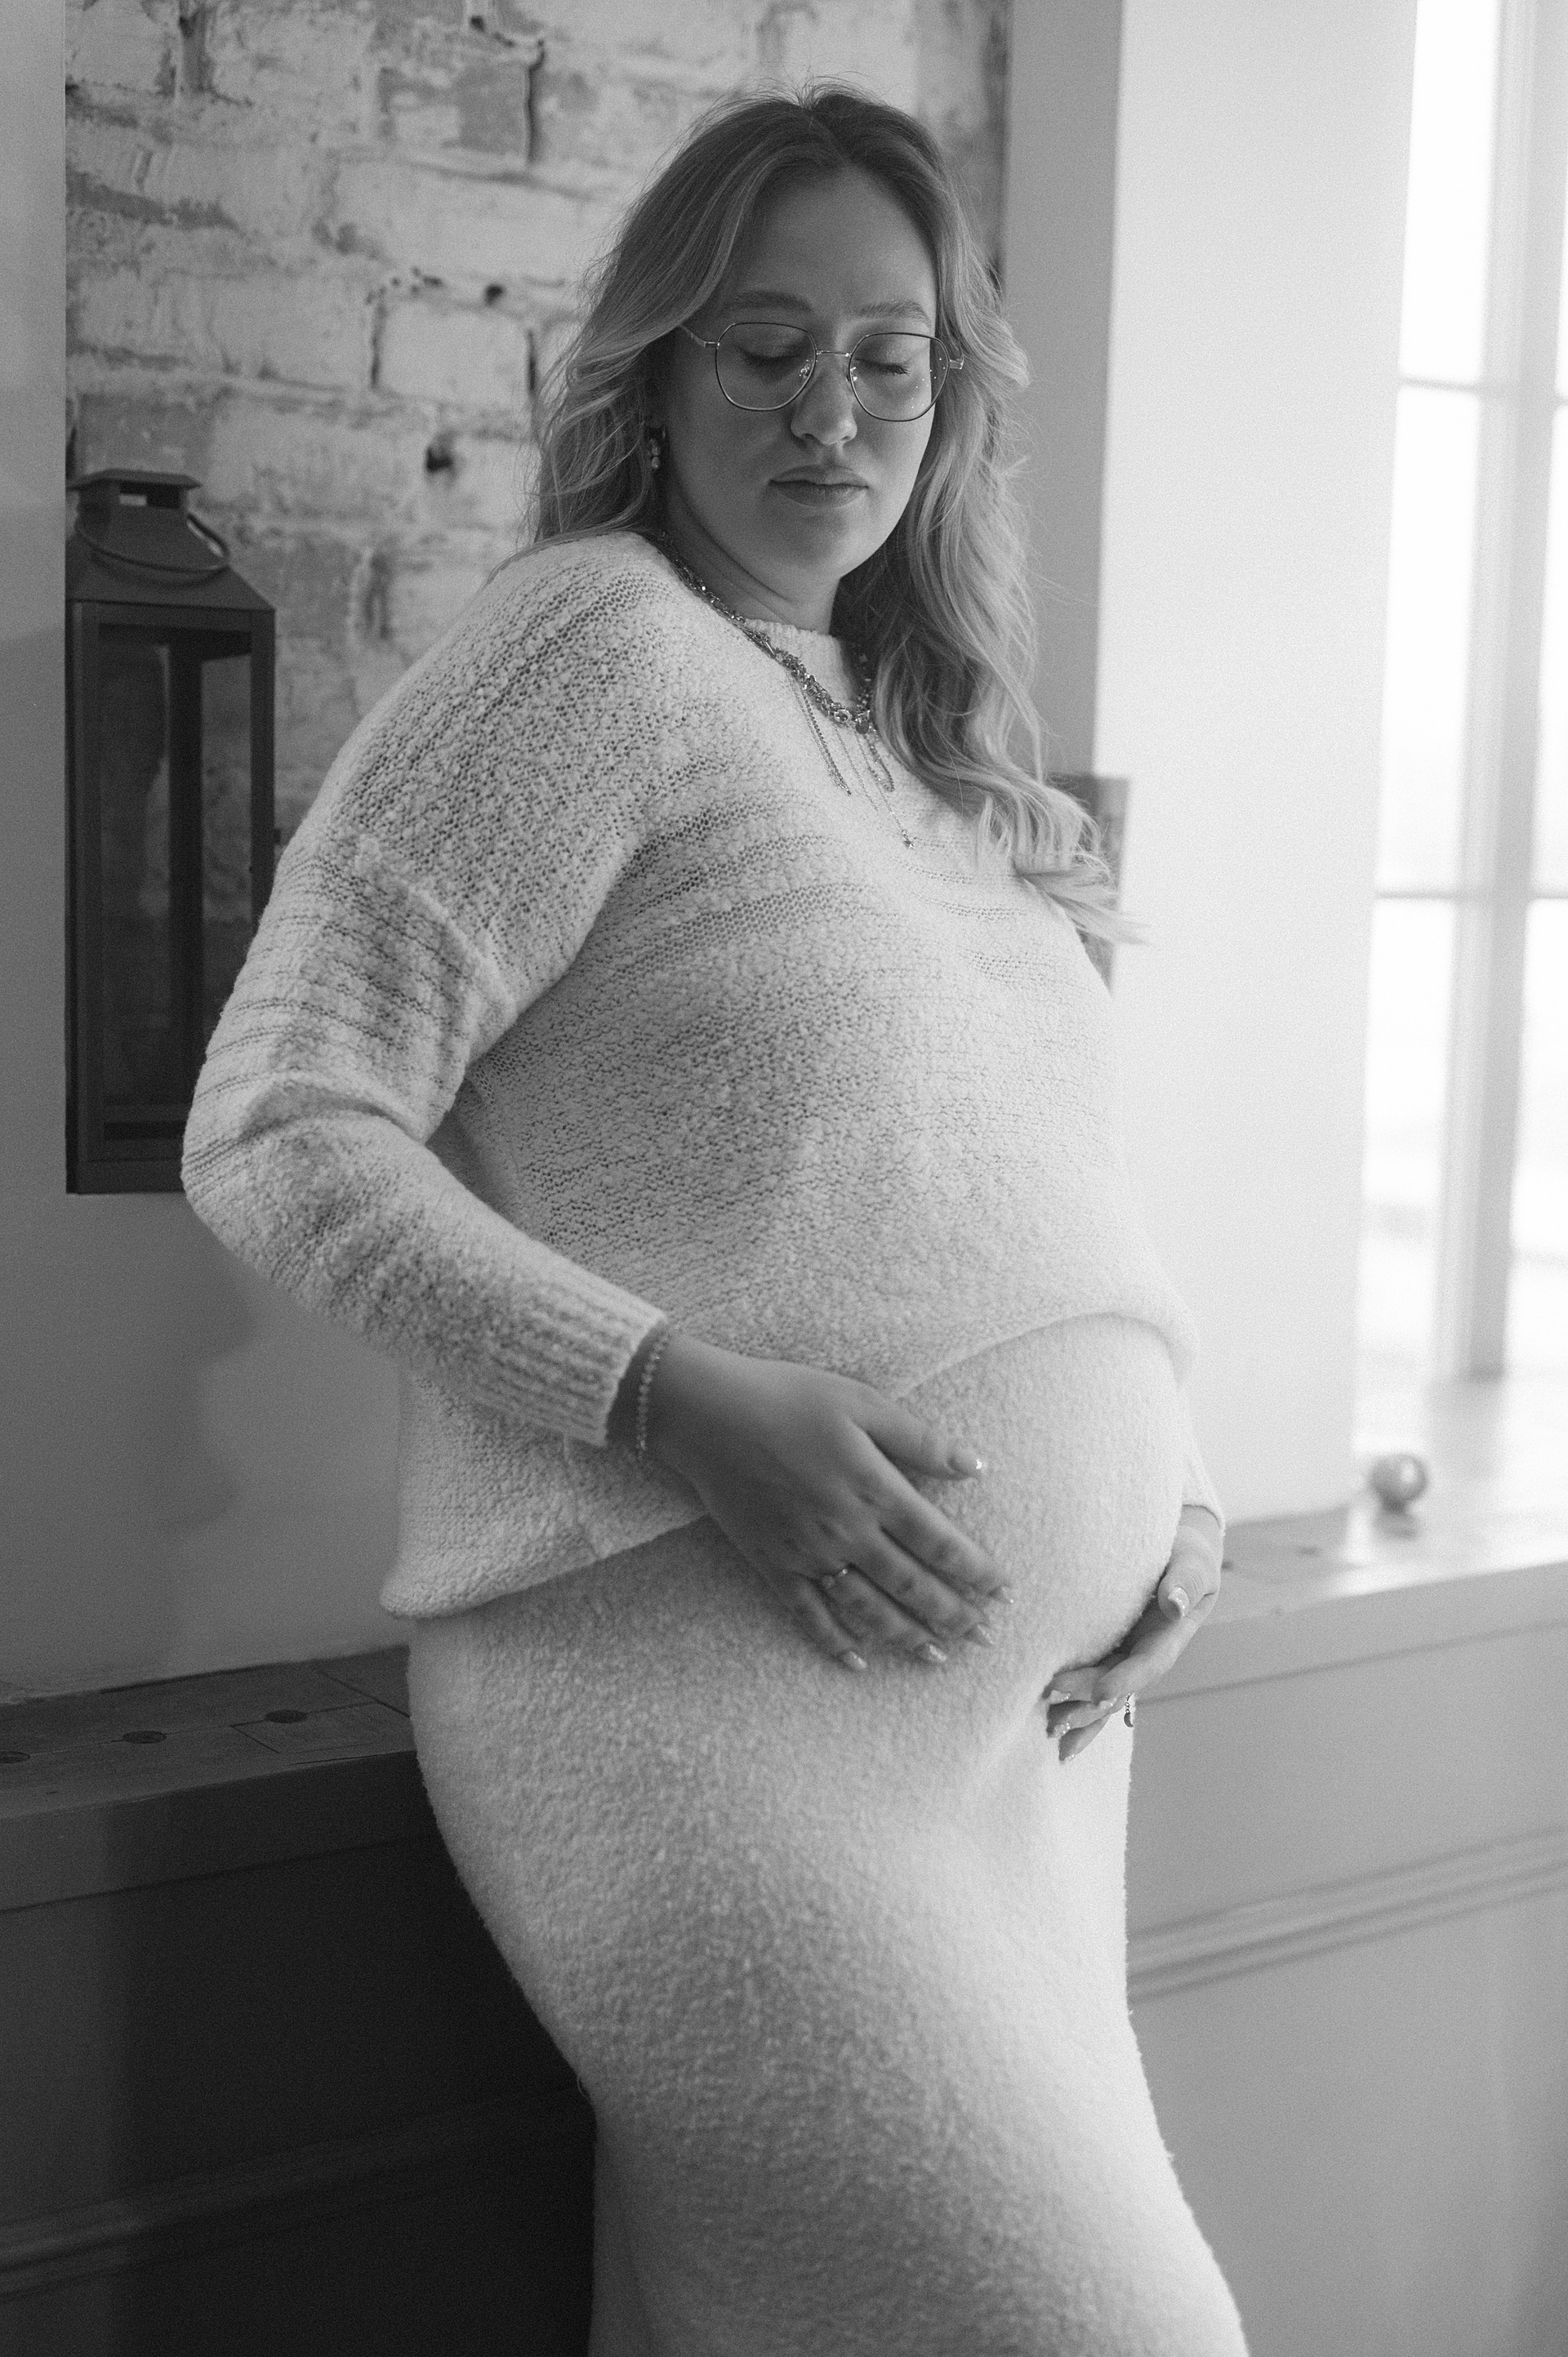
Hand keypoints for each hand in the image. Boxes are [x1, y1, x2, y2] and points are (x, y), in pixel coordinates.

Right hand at [646, 1333, 1011, 1669]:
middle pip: (912, 1585)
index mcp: (875, 1488)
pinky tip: (859, 1661)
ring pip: (868, 1608)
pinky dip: (834, 1642)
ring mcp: (807, 1553)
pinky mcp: (772, 1565)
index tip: (1003, 1591)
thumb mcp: (863, 1403)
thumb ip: (921, 1441)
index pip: (940, 1543)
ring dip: (907, 1637)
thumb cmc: (789, 1397)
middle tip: (987, 1639)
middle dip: (954, 1615)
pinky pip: (808, 1614)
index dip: (976, 1571)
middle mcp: (846, 1530)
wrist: (707, 1413)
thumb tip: (977, 1466)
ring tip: (938, 1658)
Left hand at [1044, 1506, 1223, 1761]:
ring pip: (1103, 1694)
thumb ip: (1185, 1583)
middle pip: (1118, 1684)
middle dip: (1088, 1697)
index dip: (1126, 1679)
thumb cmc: (1186, 1555)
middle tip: (1053, 1696)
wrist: (1179, 1552)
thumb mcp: (1193, 1563)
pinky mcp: (1108, 1651)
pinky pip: (1092, 1683)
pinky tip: (1051, 1729)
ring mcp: (1126, 1656)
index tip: (1101, 1691)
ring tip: (1050, 1729)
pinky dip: (1075, 1707)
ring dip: (1079, 1714)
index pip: (1148, 1663)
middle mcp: (1146, 1653)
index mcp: (1169, 1637)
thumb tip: (1174, 1605)